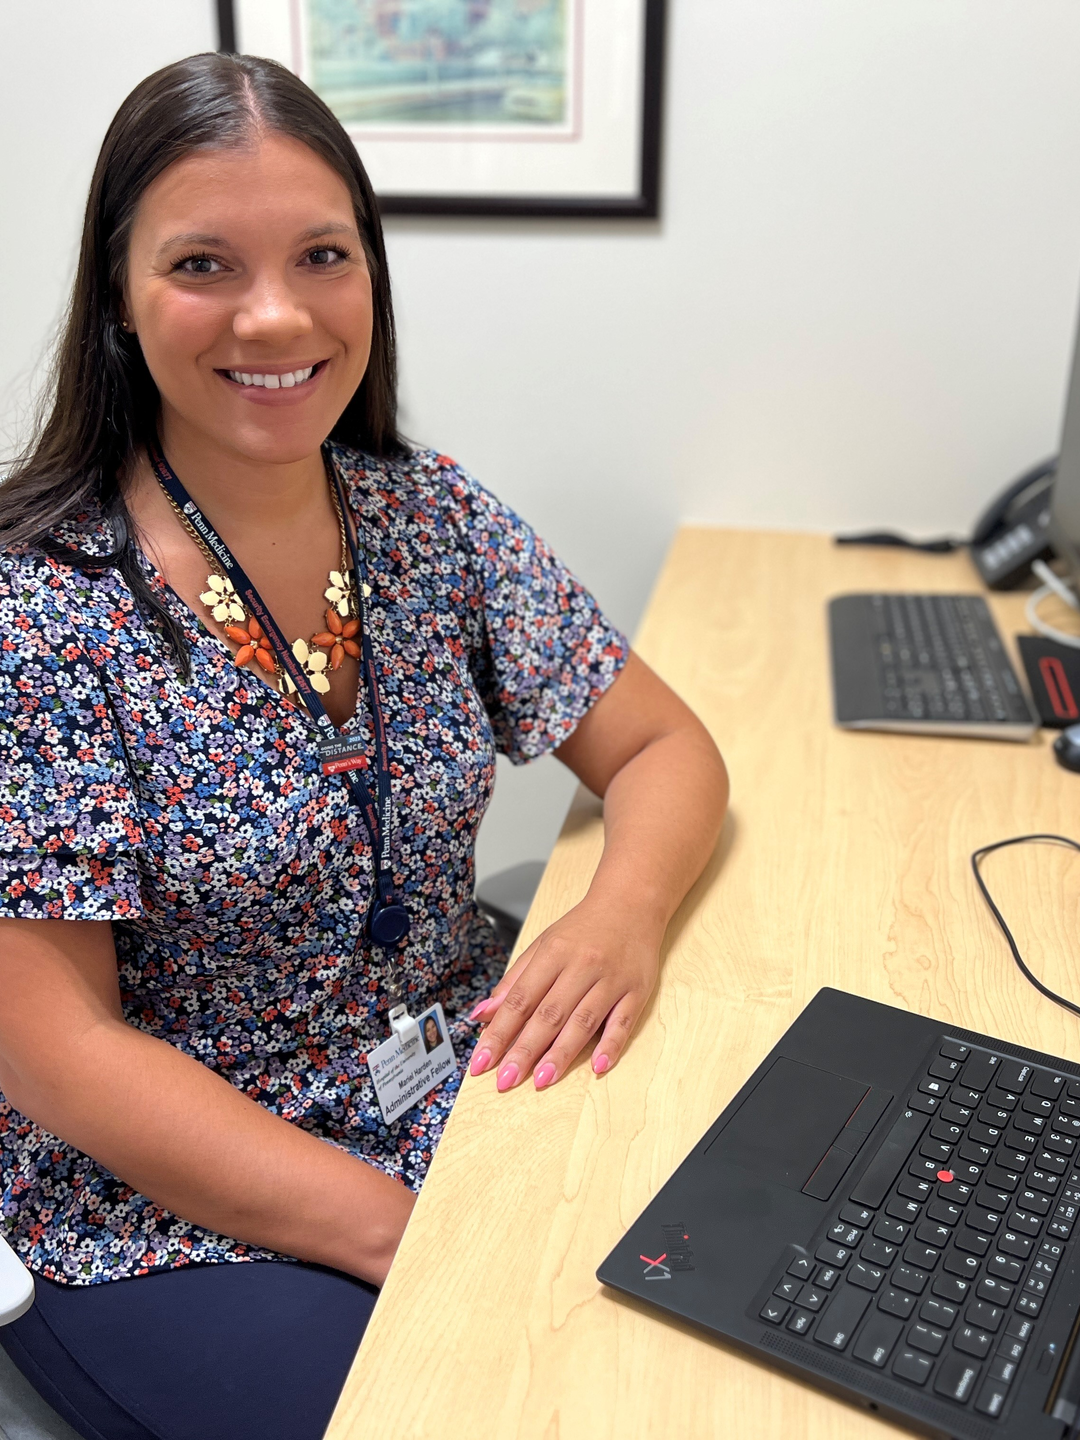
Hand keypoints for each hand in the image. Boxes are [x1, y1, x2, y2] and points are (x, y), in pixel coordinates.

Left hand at [467, 897, 660, 1091]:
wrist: (631, 903)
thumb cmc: (582, 929)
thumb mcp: (543, 945)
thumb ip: (514, 981)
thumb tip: (482, 1014)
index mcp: (554, 953)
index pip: (520, 999)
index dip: (499, 1032)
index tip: (481, 1061)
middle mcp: (582, 965)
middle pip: (549, 1014)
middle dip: (525, 1049)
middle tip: (505, 1080)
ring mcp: (611, 979)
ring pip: (583, 1021)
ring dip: (562, 1053)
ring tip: (541, 1080)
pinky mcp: (637, 990)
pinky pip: (623, 1022)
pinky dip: (610, 1045)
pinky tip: (597, 1066)